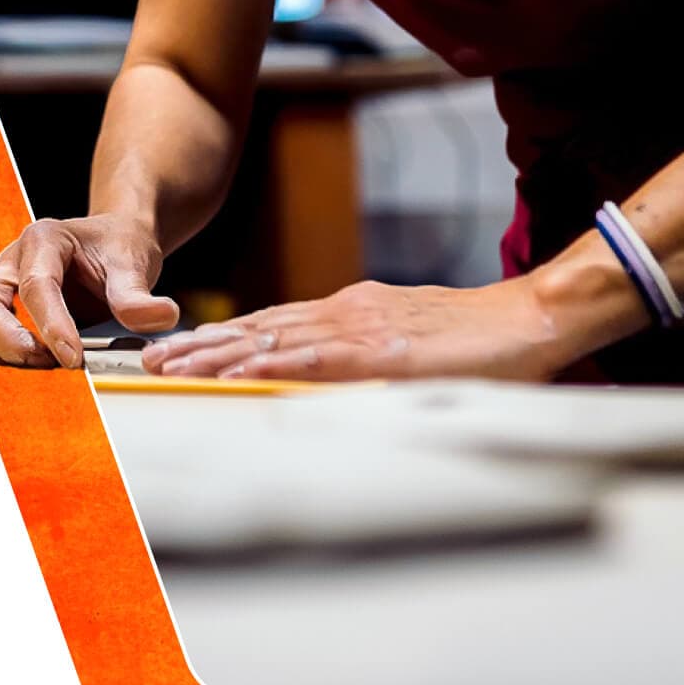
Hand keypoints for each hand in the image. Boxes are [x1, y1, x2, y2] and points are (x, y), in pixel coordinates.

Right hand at [0, 215, 178, 369]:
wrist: (110, 243)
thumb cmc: (118, 248)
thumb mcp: (135, 262)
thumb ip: (139, 294)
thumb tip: (161, 317)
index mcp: (43, 240)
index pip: (36, 286)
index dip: (52, 327)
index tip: (73, 360)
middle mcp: (10, 261)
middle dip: (7, 341)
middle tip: (46, 363)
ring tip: (40, 364)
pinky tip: (26, 367)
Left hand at [140, 277, 565, 382]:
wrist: (531, 319)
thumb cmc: (481, 339)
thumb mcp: (412, 343)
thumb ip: (372, 353)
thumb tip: (337, 373)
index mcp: (353, 309)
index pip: (275, 322)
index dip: (225, 336)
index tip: (183, 348)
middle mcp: (346, 311)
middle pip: (259, 326)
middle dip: (202, 344)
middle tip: (152, 359)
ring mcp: (361, 326)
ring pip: (273, 338)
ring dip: (217, 354)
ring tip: (172, 367)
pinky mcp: (380, 350)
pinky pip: (312, 357)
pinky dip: (268, 364)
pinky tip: (235, 375)